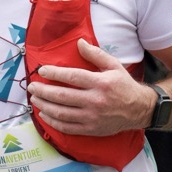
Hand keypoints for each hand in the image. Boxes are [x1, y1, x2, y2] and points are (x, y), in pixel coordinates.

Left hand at [27, 39, 152, 135]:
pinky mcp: (91, 129)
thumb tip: (79, 42)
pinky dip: (53, 122)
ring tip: (34, 99)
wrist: (139, 110)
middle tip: (32, 86)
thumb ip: (95, 54)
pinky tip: (44, 115)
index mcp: (100, 83)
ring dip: (44, 106)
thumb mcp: (113, 65)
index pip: (72, 77)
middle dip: (43, 91)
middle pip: (63, 96)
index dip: (55, 73)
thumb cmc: (124, 85)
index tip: (42, 70)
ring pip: (62, 113)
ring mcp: (92, 117)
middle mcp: (95, 101)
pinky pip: (67, 128)